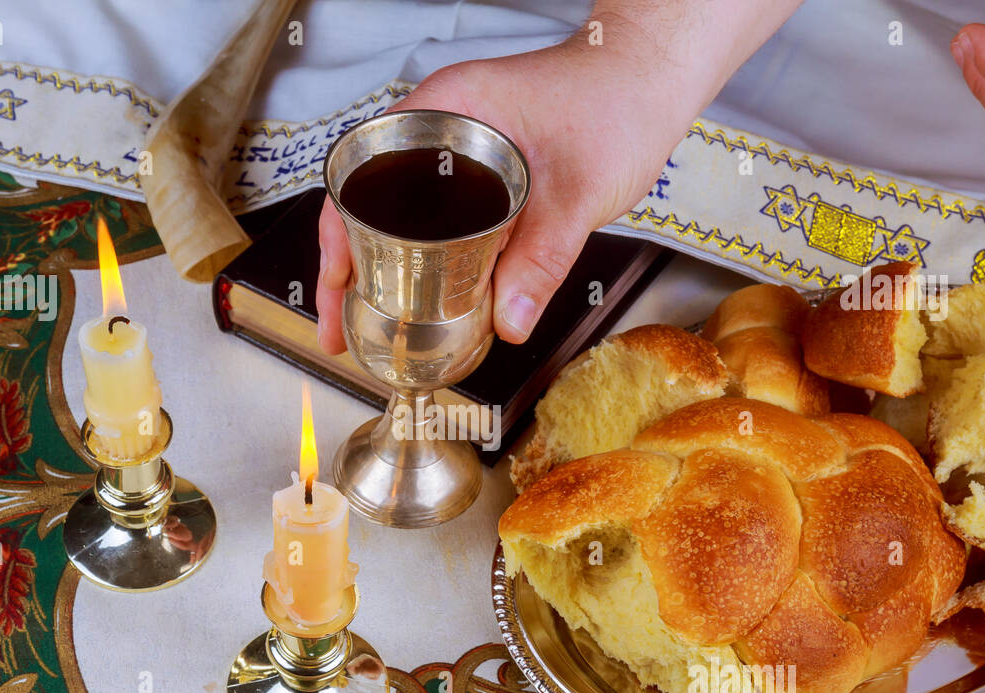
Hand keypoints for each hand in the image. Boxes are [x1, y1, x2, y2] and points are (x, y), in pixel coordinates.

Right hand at [314, 40, 689, 352]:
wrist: (652, 76)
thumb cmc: (617, 101)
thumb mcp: (577, 192)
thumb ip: (542, 258)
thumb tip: (510, 324)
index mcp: (443, 111)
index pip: (360, 176)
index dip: (335, 237)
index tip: (332, 286)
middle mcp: (440, 124)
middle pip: (368, 200)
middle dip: (346, 264)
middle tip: (339, 322)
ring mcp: (458, 145)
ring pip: (399, 212)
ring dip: (379, 262)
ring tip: (369, 317)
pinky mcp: (482, 166)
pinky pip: (435, 214)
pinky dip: (421, 253)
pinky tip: (425, 291)